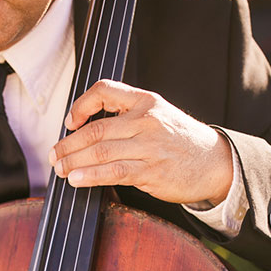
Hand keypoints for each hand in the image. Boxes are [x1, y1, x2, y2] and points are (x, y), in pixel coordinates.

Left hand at [52, 79, 234, 206]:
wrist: (215, 163)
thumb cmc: (183, 141)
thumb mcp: (160, 114)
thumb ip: (129, 115)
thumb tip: (89, 130)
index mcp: (146, 101)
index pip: (104, 90)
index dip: (81, 105)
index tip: (70, 122)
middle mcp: (146, 121)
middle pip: (95, 129)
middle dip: (69, 144)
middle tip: (55, 155)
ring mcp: (149, 146)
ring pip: (100, 152)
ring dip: (74, 162)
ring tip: (61, 169)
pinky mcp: (151, 171)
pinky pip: (113, 172)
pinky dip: (90, 176)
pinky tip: (77, 180)